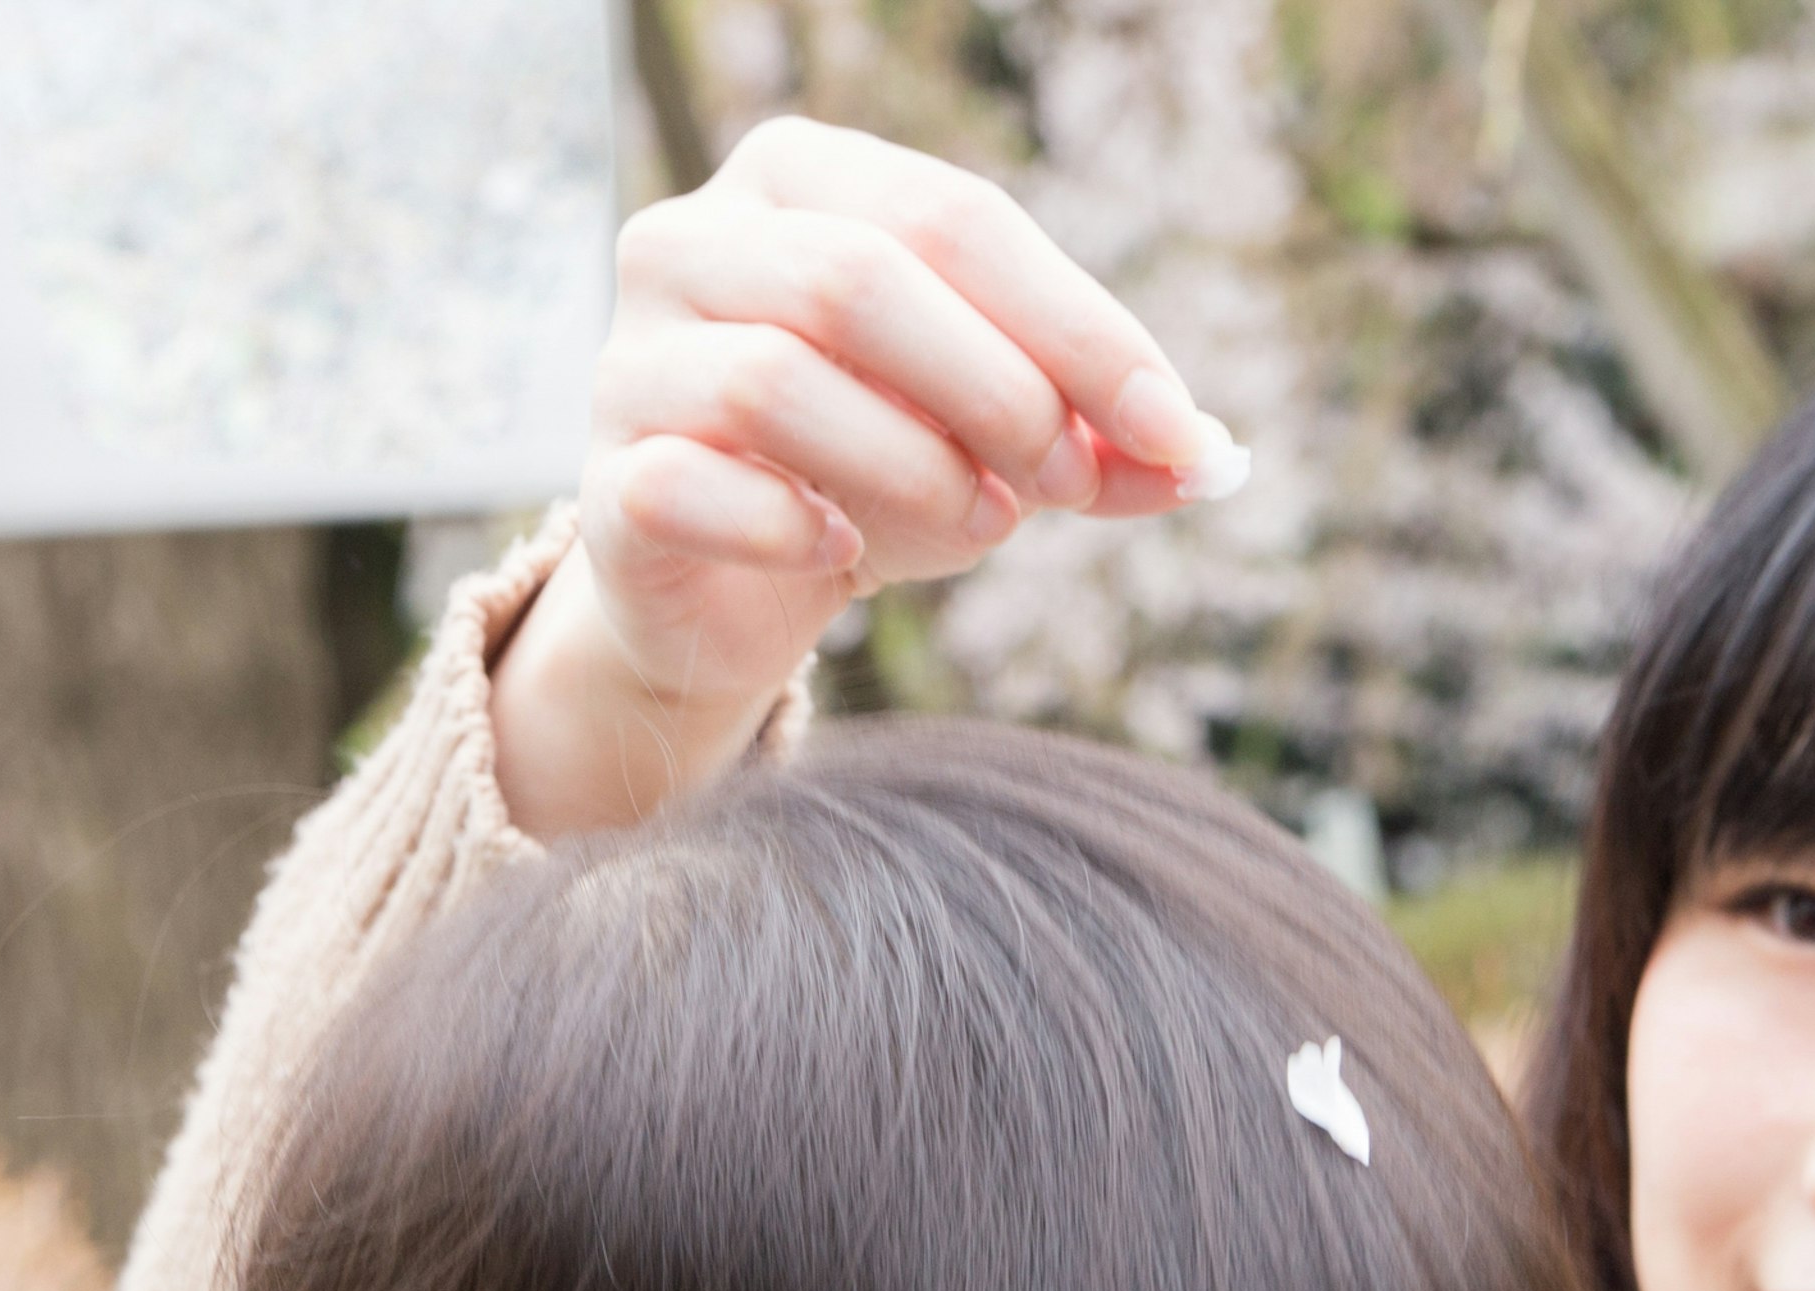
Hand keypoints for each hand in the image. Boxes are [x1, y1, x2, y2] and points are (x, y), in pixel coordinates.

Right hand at [490, 117, 1239, 836]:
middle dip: (999, 392)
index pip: (957, 219)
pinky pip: (694, 485)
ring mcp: (632, 355)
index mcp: (800, 178)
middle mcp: (691, 239)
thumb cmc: (876, 472)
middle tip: (1068, 483)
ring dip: (913, 467)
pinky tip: (841, 552)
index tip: (1174, 428)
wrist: (735, 587)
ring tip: (981, 522)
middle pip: (860, 281)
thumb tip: (1205, 459)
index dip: (1080, 328)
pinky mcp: (608, 478)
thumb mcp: (1002, 441)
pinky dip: (793, 528)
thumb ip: (1099, 440)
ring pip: (776, 379)